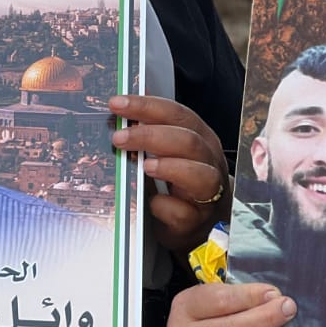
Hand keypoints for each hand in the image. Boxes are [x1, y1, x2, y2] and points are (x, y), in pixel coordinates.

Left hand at [109, 94, 230, 249]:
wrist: (200, 222)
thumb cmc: (181, 181)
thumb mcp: (170, 151)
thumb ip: (152, 130)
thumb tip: (122, 107)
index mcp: (200, 139)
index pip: (177, 114)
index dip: (147, 106)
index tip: (117, 104)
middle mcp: (208, 162)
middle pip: (188, 141)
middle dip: (151, 136)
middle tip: (119, 137)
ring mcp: (206, 193)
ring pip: (200, 175)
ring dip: (169, 167)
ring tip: (144, 166)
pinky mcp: (194, 220)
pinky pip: (183, 212)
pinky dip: (166, 205)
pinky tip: (150, 202)